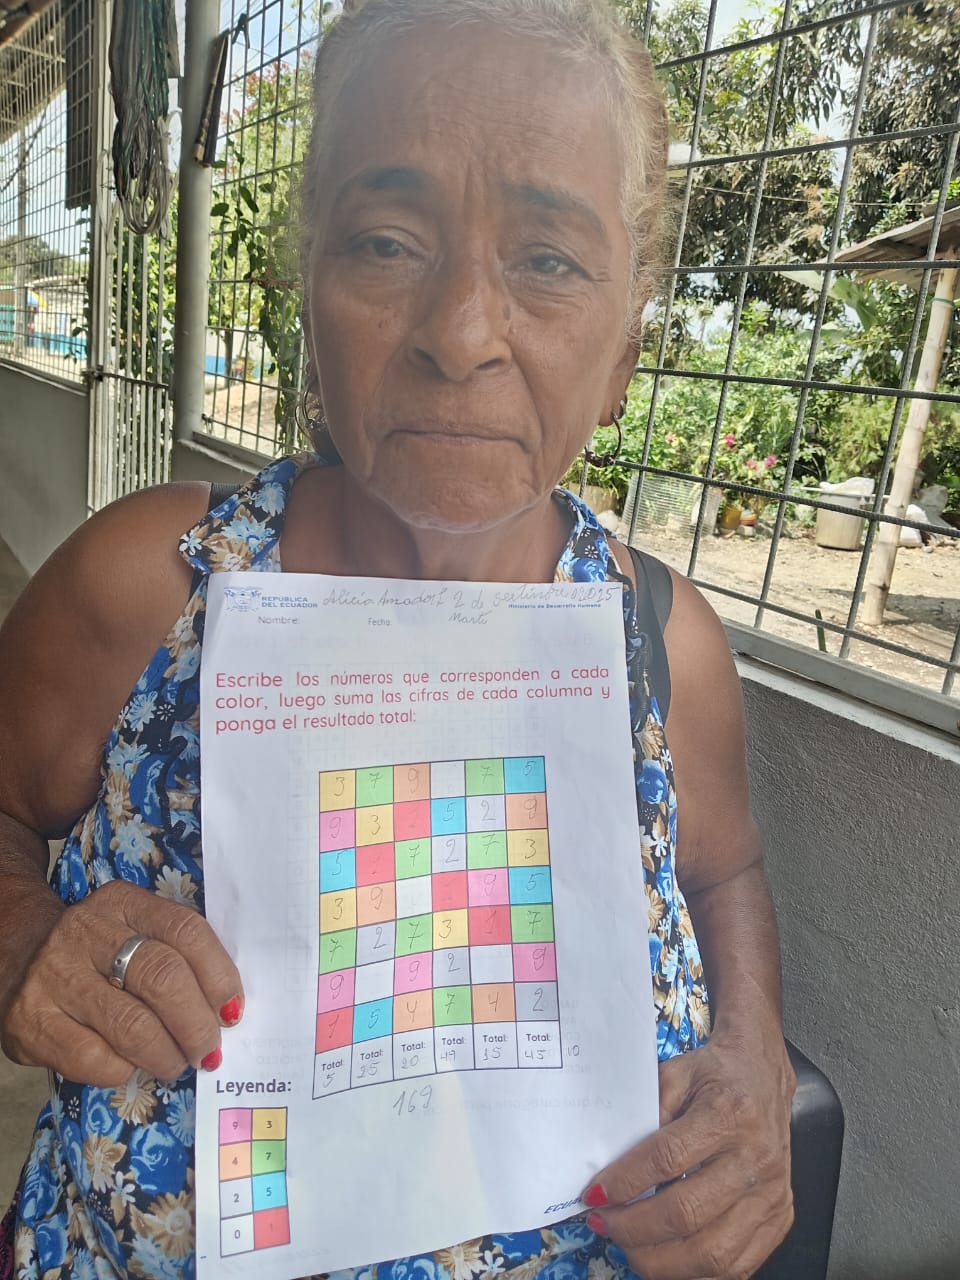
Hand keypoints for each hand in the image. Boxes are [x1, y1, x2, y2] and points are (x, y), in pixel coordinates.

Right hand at [0, 879, 242, 1086]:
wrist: (15, 953)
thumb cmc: (96, 951)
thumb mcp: (132, 930)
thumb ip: (175, 955)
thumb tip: (225, 1009)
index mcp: (123, 903)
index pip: (186, 931)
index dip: (218, 975)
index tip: (232, 1010)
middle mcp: (86, 932)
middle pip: (162, 977)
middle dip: (196, 1023)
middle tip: (208, 1049)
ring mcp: (55, 976)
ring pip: (131, 1024)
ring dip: (167, 1054)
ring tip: (177, 1063)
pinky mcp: (31, 1021)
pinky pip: (94, 1058)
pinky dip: (125, 1070)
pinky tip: (132, 1066)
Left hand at [584, 1028, 795, 1279]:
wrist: (765, 1076)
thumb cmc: (716, 1074)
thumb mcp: (676, 1072)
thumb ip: (646, 1110)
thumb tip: (611, 1161)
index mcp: (730, 1113)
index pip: (668, 1158)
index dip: (626, 1181)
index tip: (594, 1193)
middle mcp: (756, 1158)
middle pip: (687, 1213)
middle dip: (634, 1227)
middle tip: (602, 1222)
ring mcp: (772, 1195)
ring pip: (712, 1253)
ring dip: (659, 1259)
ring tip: (627, 1245)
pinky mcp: (780, 1220)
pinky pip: (736, 1266)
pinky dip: (693, 1271)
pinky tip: (664, 1256)